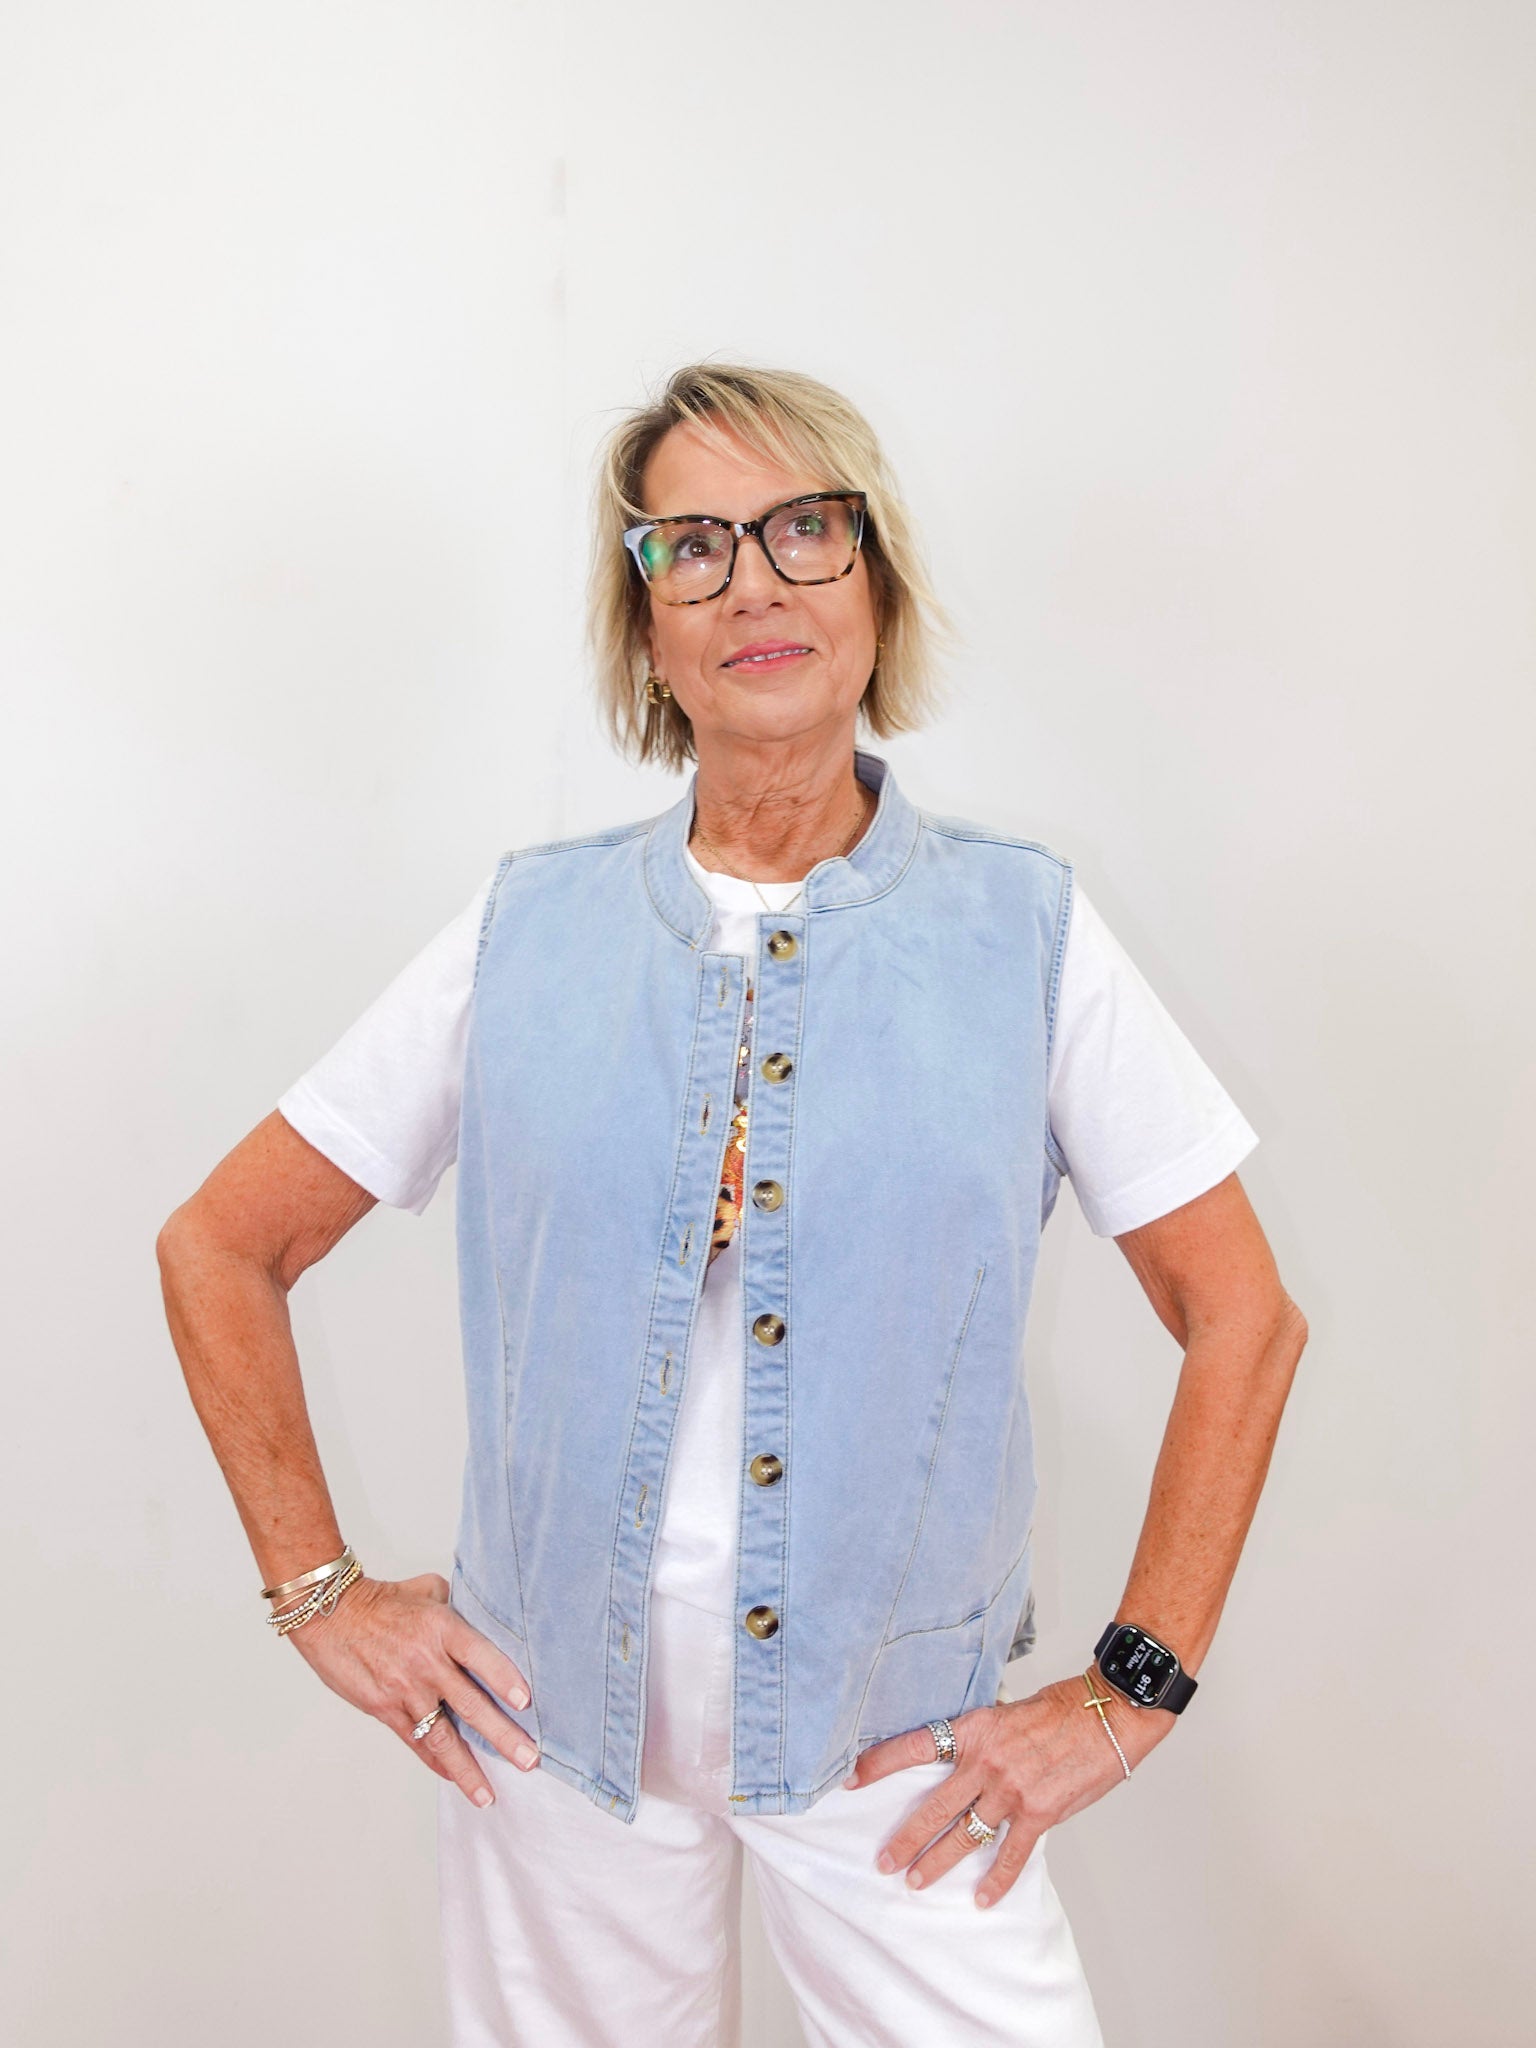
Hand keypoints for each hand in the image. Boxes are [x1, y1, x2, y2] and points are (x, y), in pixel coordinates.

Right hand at [283, 1570, 536, 1807]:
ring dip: (468, 1768)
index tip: (526, 1703)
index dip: (504, 1679)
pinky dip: (436, 1762)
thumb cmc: (382, 1599)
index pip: (481, 1656)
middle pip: (471, 1705)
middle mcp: (426, 1662)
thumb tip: (485, 1620)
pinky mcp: (384, 1709)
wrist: (331, 1613)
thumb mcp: (428, 1590)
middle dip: (502, 1737)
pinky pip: (415, 1742)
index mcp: (442, 1628)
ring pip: (443, 1736)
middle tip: (528, 1760)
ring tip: (488, 1794)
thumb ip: (459, 1608)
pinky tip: (454, 1777)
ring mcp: (404, 1690)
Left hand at [841, 1670, 1172, 1906]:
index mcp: (974, 1730)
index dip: (880, 1763)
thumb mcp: (1007, 1714)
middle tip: (882, 1861)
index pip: (915, 1746)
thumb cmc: (1060, 1710)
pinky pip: (1010, 1854)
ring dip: (937, 1862)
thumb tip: (960, 1762)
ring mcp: (1011, 1790)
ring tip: (915, 1881)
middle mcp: (986, 1762)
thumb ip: (982, 1740)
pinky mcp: (1039, 1813)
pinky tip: (981, 1899)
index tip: (850, 1780)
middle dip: (905, 1837)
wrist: (1107, 1714)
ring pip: (964, 1835)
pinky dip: (996, 1880)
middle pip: (934, 1807)